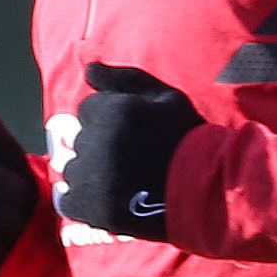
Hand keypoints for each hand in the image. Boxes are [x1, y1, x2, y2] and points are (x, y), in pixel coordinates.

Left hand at [57, 63, 190, 242]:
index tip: (132, 135)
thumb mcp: (165, 97)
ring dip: (92, 175)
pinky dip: (84, 202)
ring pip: (75, 170)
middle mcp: (98, 141)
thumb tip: (87, 68)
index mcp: (115, 111)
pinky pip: (69, 201)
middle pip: (82, 139)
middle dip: (100, 147)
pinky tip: (109, 202)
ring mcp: (91, 177)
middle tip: (132, 161)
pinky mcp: (90, 207)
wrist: (207, 192)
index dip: (110, 121)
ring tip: (124, 184)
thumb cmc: (188, 139)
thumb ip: (124, 79)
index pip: (89, 109)